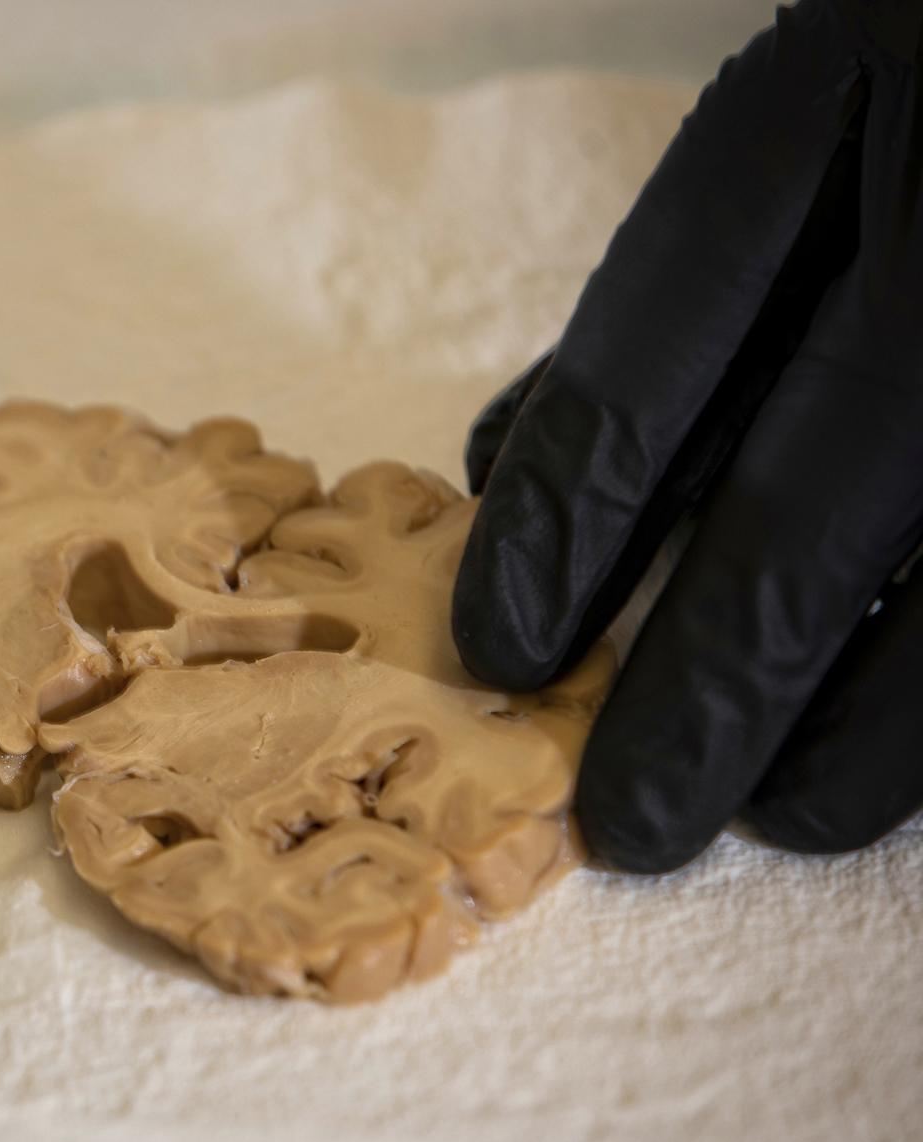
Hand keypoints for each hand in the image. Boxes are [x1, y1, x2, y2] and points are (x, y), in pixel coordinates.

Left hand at [452, 0, 921, 872]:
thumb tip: (496, 467)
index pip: (652, 359)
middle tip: (624, 815)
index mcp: (836, 93)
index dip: (566, 524)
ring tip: (771, 816)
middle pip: (807, 505)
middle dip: (703, 683)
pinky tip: (889, 755)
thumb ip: (669, 299)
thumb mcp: (792, 132)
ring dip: (856, 723)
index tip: (500, 646)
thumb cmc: (919, 90)